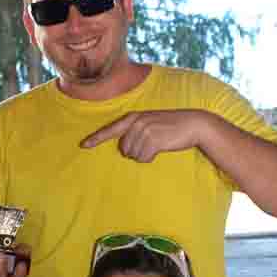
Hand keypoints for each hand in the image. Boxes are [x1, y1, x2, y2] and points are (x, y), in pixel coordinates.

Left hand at [81, 109, 206, 162]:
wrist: (193, 123)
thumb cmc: (171, 126)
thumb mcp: (151, 123)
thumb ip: (135, 132)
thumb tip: (125, 151)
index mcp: (134, 117)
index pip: (111, 130)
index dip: (96, 138)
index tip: (83, 145)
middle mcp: (136, 123)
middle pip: (125, 150)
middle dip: (137, 151)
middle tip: (154, 143)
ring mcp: (144, 130)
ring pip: (134, 155)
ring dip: (146, 155)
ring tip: (159, 144)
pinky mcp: (153, 140)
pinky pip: (143, 158)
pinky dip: (151, 158)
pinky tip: (162, 148)